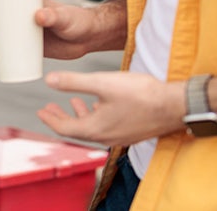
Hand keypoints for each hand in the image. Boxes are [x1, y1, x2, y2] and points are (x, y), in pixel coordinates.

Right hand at [0, 0, 105, 59]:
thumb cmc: (79, 20)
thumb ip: (53, 15)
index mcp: (27, 3)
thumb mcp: (65, 17)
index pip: (0, 1)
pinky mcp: (30, 45)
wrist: (90, 38)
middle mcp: (22, 16)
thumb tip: (38, 16)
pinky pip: (10, 48)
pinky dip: (0, 53)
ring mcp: (25, 31)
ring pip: (0, 36)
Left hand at [37, 71, 185, 146]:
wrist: (175, 106)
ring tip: (73, 103)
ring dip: (79, 116)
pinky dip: (96, 116)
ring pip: (92, 128)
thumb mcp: (103, 83)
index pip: (64, 128)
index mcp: (95, 129)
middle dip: (61, 118)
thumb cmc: (142, 95)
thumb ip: (74, 82)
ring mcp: (119, 136)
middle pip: (76, 130)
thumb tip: (49, 80)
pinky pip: (106, 127)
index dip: (50, 119)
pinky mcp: (131, 131)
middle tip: (49, 109)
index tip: (41, 111)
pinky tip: (100, 104)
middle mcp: (106, 137)